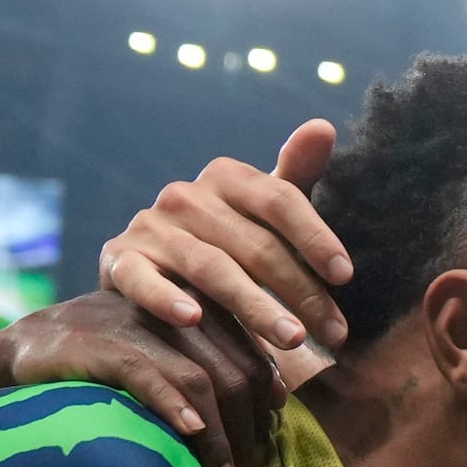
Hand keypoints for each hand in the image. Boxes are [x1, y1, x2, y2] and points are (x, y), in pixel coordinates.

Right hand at [0, 291, 278, 466]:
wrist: (18, 352)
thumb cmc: (99, 371)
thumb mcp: (160, 367)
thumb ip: (204, 379)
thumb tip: (263, 422)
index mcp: (193, 309)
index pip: (249, 358)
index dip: (265, 407)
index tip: (268, 450)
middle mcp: (170, 308)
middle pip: (233, 371)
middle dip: (248, 433)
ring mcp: (134, 323)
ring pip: (199, 377)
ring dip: (219, 436)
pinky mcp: (95, 340)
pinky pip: (145, 372)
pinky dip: (172, 405)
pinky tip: (190, 434)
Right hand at [97, 119, 348, 382]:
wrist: (152, 266)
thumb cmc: (228, 238)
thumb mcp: (263, 209)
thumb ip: (295, 174)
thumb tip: (323, 126)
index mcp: (227, 176)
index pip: (280, 199)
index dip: (315, 236)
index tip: (346, 276)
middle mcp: (186, 195)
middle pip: (254, 243)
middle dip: (300, 291)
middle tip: (334, 332)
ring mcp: (150, 227)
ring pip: (211, 268)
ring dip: (254, 306)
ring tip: (292, 340)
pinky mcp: (120, 260)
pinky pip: (142, 280)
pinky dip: (165, 298)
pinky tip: (191, 319)